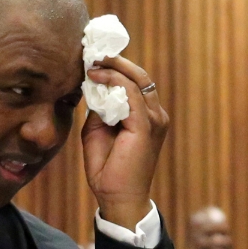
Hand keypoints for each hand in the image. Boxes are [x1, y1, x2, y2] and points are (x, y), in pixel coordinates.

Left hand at [81, 56, 168, 229]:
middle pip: (139, 75)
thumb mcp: (98, 130)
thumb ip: (99, 108)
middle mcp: (156, 115)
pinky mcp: (146, 126)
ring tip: (91, 60)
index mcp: (147, 116)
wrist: (117, 198)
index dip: (116, 66)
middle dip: (115, 60)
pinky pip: (130, 93)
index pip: (135, 82)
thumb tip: (93, 87)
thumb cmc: (108, 168)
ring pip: (136, 79)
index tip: (93, 56)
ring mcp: (154, 120)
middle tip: (92, 50)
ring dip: (113, 66)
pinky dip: (113, 80)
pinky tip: (95, 76)